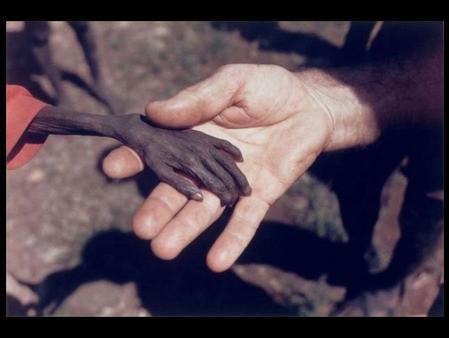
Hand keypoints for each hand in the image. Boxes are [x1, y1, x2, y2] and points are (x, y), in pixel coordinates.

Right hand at [104, 64, 334, 271]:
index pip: (159, 148)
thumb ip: (198, 99)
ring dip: (186, 230)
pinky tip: (217, 262)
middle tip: (141, 229)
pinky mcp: (259, 195)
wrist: (311, 106)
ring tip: (164, 249)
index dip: (135, 157)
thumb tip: (154, 110)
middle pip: (178, 189)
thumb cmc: (269, 89)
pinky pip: (245, 221)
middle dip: (159, 209)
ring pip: (205, 210)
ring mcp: (231, 182)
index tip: (111, 167)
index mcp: (194, 134)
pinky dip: (232, 240)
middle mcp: (206, 163)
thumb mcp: (233, 83)